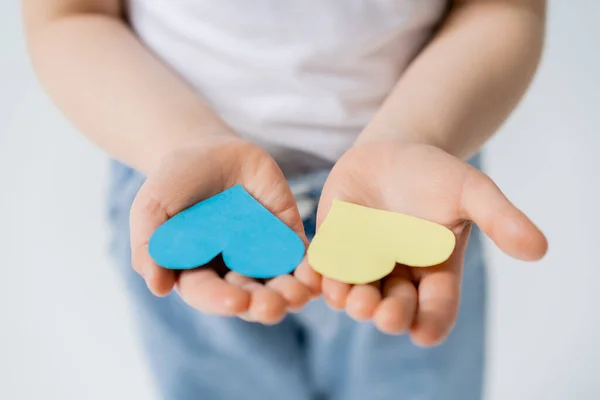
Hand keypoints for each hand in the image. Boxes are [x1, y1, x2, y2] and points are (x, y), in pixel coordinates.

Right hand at [129, 136, 318, 323]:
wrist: (210, 150)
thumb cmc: (175, 181)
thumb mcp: (153, 207)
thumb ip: (150, 244)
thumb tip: (157, 287)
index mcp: (197, 271)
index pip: (208, 293)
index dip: (221, 299)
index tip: (235, 302)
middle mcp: (231, 270)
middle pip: (249, 295)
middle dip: (261, 304)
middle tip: (272, 306)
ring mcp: (261, 254)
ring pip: (279, 282)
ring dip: (290, 293)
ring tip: (298, 295)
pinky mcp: (286, 236)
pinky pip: (301, 256)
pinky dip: (310, 268)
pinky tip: (317, 275)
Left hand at [308, 140, 546, 344]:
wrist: (392, 151)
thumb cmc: (436, 174)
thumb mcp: (471, 191)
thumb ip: (500, 218)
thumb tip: (540, 248)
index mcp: (433, 273)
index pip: (436, 309)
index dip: (430, 322)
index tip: (424, 332)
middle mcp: (397, 276)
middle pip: (392, 308)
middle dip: (386, 314)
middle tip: (380, 312)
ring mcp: (362, 264)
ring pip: (354, 292)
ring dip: (349, 299)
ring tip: (347, 296)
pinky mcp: (333, 247)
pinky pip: (324, 267)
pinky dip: (318, 274)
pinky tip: (312, 275)